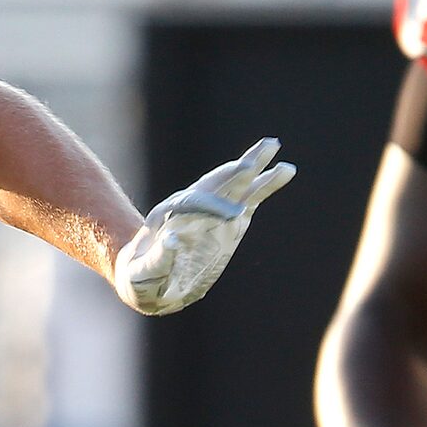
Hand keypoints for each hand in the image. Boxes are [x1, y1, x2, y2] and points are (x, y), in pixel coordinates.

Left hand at [113, 138, 294, 315]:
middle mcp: (193, 209)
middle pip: (220, 184)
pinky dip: (262, 188)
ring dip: (258, 174)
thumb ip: (159, 258)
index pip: (198, 198)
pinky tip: (281, 173)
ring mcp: (212, 215)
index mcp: (172, 215)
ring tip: (284, 164)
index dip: (217, 192)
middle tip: (267, 148)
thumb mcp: (143, 271)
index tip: (238, 182)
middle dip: (242, 170)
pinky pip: (248, 202)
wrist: (147, 277)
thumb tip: (175, 239)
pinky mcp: (227, 224)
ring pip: (238, 189)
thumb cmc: (141, 276)